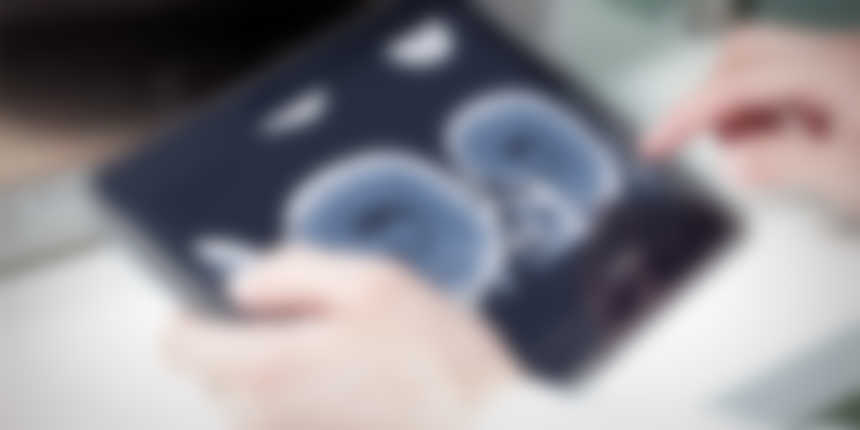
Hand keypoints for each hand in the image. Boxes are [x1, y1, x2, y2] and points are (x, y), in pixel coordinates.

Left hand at [165, 247, 520, 429]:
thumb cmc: (439, 366)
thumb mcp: (372, 282)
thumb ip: (293, 272)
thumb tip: (245, 284)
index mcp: (268, 369)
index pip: (178, 344)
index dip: (193, 313)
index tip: (222, 301)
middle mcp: (264, 419)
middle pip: (216, 369)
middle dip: (250, 336)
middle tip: (316, 317)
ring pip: (253, 395)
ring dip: (284, 365)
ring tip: (351, 351)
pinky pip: (286, 418)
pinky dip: (308, 394)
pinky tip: (361, 381)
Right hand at [643, 26, 859, 212]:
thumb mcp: (849, 176)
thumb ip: (784, 164)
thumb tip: (738, 163)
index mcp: (828, 67)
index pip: (733, 83)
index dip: (685, 115)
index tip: (653, 147)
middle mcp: (837, 50)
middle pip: (745, 53)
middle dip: (715, 96)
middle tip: (717, 142)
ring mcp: (851, 58)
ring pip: (771, 63)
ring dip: (748, 103)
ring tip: (761, 147)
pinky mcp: (858, 75)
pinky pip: (800, 77)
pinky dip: (778, 106)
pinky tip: (800, 140)